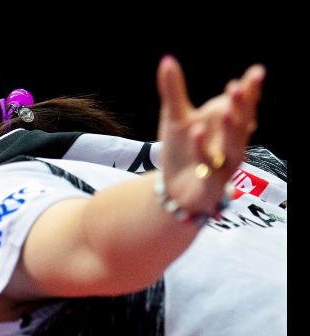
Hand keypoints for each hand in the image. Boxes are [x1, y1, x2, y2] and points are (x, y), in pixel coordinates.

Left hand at [156, 55, 264, 212]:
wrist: (172, 189)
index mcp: (227, 124)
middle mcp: (231, 143)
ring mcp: (224, 164)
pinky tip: (196, 131)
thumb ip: (173, 90)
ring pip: (234, 146)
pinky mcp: (211, 183)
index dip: (251, 91)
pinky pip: (209, 165)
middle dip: (243, 107)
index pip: (243, 106)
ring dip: (231, 128)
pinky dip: (202, 149)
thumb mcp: (175, 117)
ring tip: (227, 109)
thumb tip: (167, 60)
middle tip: (239, 86)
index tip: (256, 72)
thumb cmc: (181, 151)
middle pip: (243, 124)